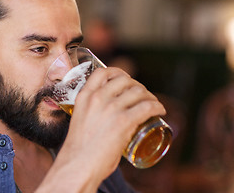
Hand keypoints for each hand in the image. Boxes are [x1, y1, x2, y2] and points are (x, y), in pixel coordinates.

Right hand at [37, 67, 165, 192]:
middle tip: (141, 95)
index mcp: (84, 97)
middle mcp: (98, 98)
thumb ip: (92, 113)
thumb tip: (106, 117)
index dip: (117, 72)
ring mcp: (111, 108)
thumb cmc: (78, 150)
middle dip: (137, 85)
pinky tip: (160, 111)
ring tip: (153, 103)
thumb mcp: (80, 121)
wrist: (78, 166)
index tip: (125, 78)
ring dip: (149, 96)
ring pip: (138, 92)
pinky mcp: (124, 121)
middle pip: (125, 79)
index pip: (102, 72)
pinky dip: (158, 107)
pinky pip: (148, 106)